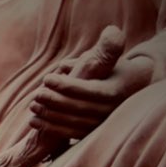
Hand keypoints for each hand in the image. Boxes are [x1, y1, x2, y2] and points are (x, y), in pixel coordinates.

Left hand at [27, 54, 149, 144]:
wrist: (132, 92)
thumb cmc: (118, 70)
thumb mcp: (114, 58)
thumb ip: (107, 49)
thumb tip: (109, 32)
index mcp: (117, 90)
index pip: (91, 91)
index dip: (68, 86)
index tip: (47, 79)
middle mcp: (112, 110)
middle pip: (80, 108)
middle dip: (55, 102)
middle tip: (36, 94)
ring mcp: (103, 124)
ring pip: (74, 123)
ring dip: (50, 116)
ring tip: (32, 107)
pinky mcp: (93, 133)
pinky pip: (70, 133)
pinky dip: (51, 128)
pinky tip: (34, 121)